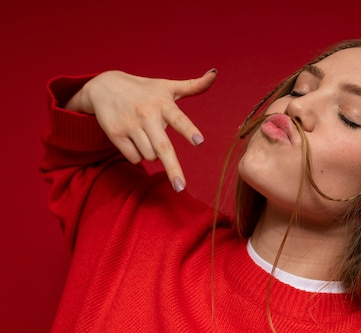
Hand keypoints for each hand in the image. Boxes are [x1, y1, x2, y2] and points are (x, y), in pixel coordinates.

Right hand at [66, 69, 217, 191]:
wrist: (104, 86)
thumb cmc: (144, 90)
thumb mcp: (167, 86)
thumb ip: (193, 86)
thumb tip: (214, 74)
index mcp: (164, 104)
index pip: (179, 119)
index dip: (189, 130)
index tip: (199, 141)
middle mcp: (147, 115)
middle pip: (162, 148)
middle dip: (173, 169)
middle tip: (181, 187)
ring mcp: (130, 125)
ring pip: (149, 155)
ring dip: (153, 154)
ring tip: (147, 136)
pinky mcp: (115, 134)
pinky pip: (134, 157)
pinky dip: (138, 155)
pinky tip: (134, 140)